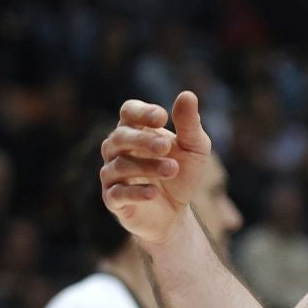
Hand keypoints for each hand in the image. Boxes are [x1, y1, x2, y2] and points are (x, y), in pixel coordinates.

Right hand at [100, 91, 209, 245]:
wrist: (176, 213)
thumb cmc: (182, 173)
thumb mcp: (194, 148)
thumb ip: (189, 124)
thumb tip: (187, 95)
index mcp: (136, 130)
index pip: (128, 112)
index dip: (141, 112)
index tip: (163, 117)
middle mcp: (118, 149)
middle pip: (120, 137)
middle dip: (142, 140)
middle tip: (166, 146)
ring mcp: (112, 174)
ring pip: (120, 165)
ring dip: (146, 166)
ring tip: (173, 169)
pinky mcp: (113, 200)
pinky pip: (118, 193)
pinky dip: (135, 192)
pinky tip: (154, 192)